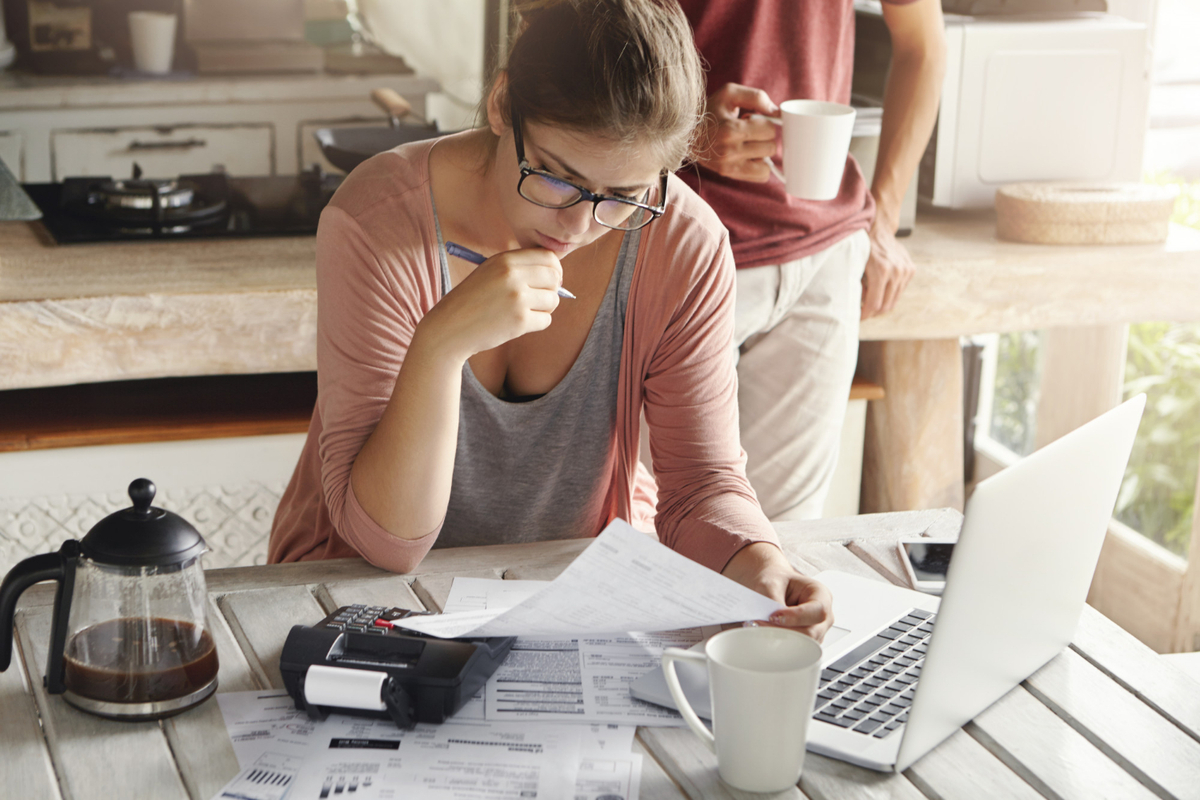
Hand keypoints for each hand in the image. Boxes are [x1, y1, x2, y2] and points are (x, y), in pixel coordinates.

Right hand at [420, 248, 561, 360]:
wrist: (449, 328)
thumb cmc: (472, 301)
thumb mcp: (490, 272)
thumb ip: (519, 268)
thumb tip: (556, 274)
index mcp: (505, 260)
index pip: (549, 257)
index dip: (555, 270)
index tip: (550, 280)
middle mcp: (512, 276)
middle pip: (555, 278)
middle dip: (552, 290)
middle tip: (539, 299)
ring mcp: (517, 298)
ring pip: (553, 301)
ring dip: (544, 309)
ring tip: (523, 312)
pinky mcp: (520, 321)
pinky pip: (546, 320)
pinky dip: (536, 324)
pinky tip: (518, 324)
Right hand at [694, 83, 779, 182]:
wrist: (685, 133)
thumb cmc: (709, 111)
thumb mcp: (729, 93)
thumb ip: (755, 96)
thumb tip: (776, 111)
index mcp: (731, 129)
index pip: (769, 129)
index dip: (765, 122)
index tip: (753, 120)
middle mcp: (730, 151)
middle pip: (770, 147)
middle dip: (764, 137)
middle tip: (750, 132)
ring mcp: (729, 165)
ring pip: (767, 164)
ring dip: (762, 153)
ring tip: (748, 144)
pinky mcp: (729, 174)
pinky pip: (761, 176)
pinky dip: (760, 167)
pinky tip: (749, 156)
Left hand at [721, 542, 833, 641]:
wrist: (773, 587)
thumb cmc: (777, 582)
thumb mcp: (771, 583)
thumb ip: (773, 600)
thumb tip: (770, 621)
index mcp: (821, 595)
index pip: (817, 611)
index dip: (797, 617)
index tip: (774, 616)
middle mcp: (823, 616)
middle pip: (812, 633)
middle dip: (785, 631)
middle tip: (760, 624)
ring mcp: (817, 631)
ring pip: (803, 645)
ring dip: (780, 639)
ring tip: (759, 627)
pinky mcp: (806, 642)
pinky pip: (795, 649)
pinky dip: (779, 643)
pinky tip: (765, 634)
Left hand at [861, 218, 915, 319]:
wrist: (879, 230)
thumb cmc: (863, 249)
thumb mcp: (856, 267)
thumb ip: (858, 287)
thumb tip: (859, 307)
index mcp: (881, 271)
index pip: (874, 304)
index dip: (865, 314)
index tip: (858, 318)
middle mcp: (896, 272)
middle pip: (886, 305)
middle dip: (874, 312)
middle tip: (864, 312)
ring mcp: (906, 270)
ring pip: (894, 300)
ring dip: (883, 304)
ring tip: (871, 302)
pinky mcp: (910, 269)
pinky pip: (900, 290)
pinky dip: (890, 294)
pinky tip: (880, 289)